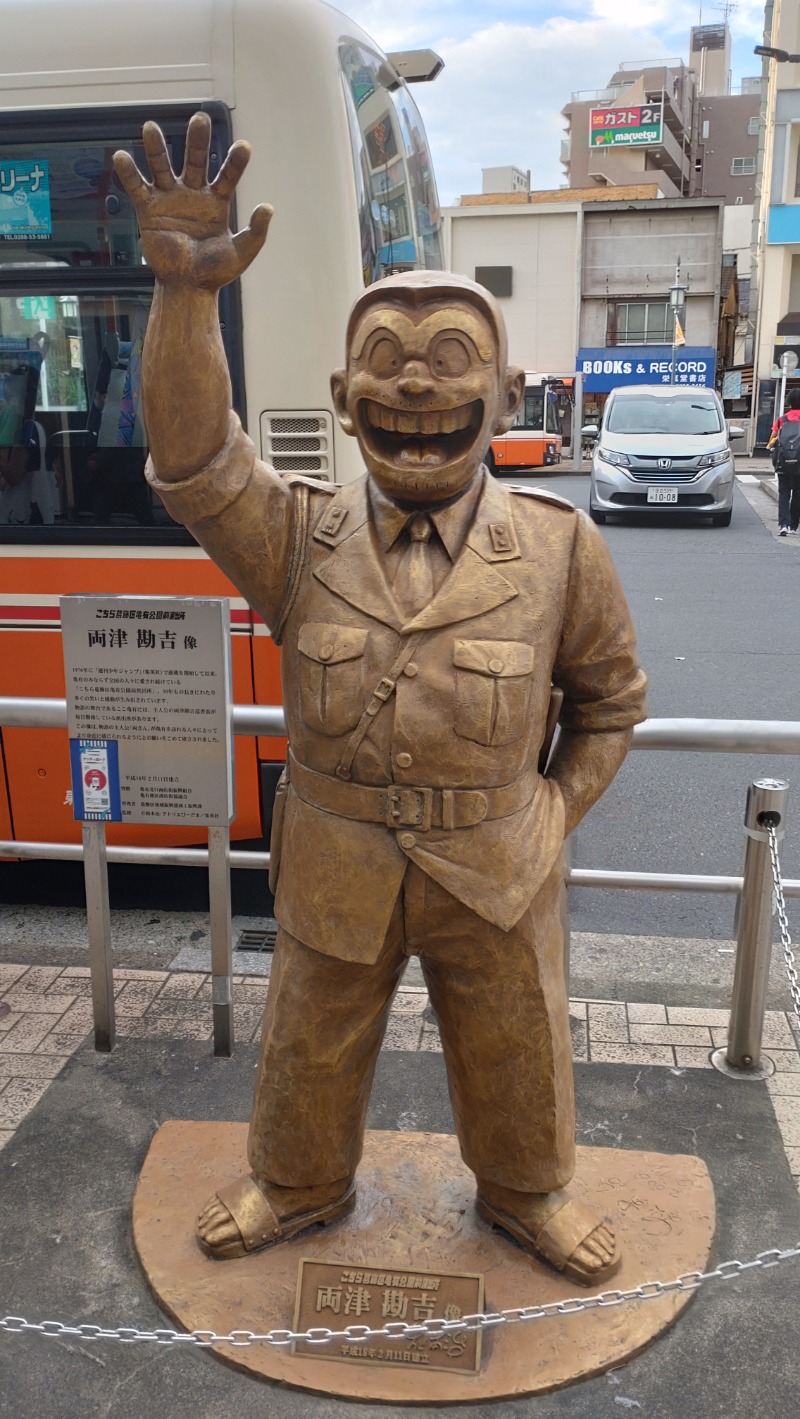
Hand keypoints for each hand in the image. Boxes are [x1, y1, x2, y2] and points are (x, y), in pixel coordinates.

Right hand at [112, 113, 271, 289]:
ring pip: (163, 167)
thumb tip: (268, 207)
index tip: (245, 147)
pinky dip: (128, 173)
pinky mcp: (148, 210)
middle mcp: (193, 194)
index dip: (235, 162)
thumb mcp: (241, 253)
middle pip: (195, 160)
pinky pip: (137, 188)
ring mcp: (170, 199)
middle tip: (200, 117)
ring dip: (156, 148)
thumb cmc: (215, 272)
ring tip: (149, 127)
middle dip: (197, 140)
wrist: (189, 288)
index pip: (228, 175)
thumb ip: (256, 232)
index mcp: (216, 202)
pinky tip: (121, 156)